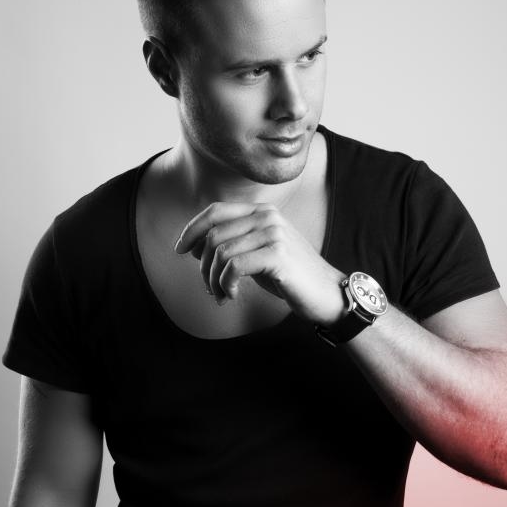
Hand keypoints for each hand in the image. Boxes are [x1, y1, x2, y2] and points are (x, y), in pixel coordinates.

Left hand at [174, 201, 345, 325]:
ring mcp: (273, 233)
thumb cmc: (290, 277)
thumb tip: (194, 247)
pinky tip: (233, 294)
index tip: (181, 250)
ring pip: (221, 253)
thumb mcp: (259, 253)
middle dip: (203, 266)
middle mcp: (267, 216)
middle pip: (214, 235)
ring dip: (213, 280)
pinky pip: (234, 266)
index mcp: (262, 211)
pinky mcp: (277, 254)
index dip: (192, 229)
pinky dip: (226, 284)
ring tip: (221, 295)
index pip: (215, 211)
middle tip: (209, 288)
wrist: (326, 294)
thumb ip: (233, 244)